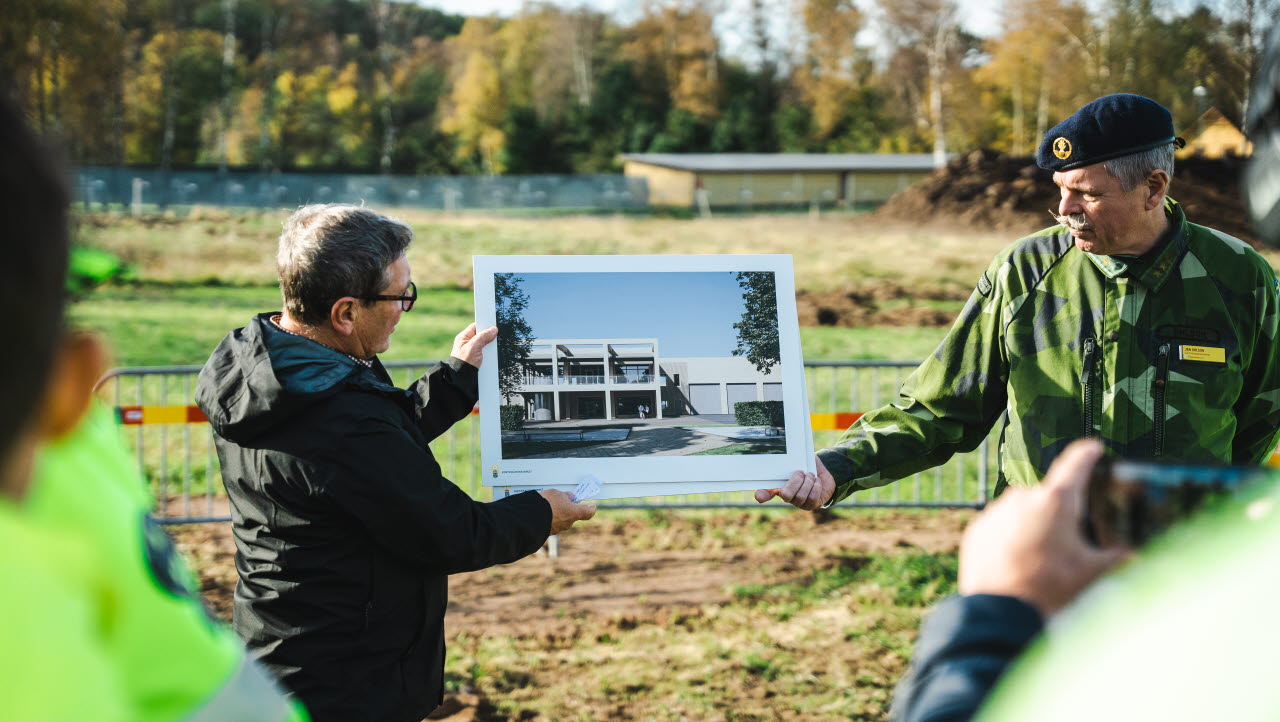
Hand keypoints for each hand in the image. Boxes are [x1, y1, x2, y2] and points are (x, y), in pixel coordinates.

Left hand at [450, 323, 497, 368]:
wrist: (461, 379)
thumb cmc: (463, 363)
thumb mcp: (473, 347)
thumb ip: (483, 336)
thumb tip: (493, 329)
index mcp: (464, 338)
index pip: (477, 326)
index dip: (485, 325)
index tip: (494, 325)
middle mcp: (469, 343)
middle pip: (483, 336)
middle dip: (490, 338)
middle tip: (494, 340)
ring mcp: (474, 351)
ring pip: (486, 345)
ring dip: (491, 348)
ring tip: (491, 351)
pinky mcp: (479, 359)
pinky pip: (487, 353)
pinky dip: (491, 355)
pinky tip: (492, 356)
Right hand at [538, 489, 596, 534]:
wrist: (531, 516)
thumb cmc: (546, 503)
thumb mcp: (557, 494)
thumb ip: (565, 496)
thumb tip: (569, 498)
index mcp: (574, 512)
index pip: (588, 512)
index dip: (591, 509)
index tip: (592, 506)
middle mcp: (569, 523)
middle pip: (573, 515)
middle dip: (568, 509)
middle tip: (561, 500)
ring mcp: (559, 529)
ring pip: (562, 520)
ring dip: (558, 514)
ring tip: (548, 505)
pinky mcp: (550, 532)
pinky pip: (553, 524)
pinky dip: (550, 518)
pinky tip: (543, 512)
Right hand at [754, 456, 834, 510]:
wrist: (824, 471)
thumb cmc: (807, 464)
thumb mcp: (798, 459)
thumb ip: (791, 460)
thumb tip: (786, 456)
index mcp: (778, 484)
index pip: (765, 492)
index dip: (762, 494)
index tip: (759, 495)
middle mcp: (786, 496)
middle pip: (785, 495)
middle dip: (795, 481)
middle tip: (801, 472)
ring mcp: (798, 502)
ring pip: (800, 497)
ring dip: (808, 483)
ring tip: (810, 475)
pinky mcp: (810, 505)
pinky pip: (811, 498)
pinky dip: (816, 487)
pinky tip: (817, 481)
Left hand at [958, 439, 1128, 616]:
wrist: (1001, 612)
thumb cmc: (1050, 589)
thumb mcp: (1092, 573)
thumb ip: (1118, 559)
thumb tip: (1138, 556)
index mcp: (1056, 501)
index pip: (1075, 464)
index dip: (1087, 454)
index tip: (1093, 447)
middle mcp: (1022, 498)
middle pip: (1047, 493)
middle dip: (1057, 510)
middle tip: (1066, 537)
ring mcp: (996, 512)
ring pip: (1020, 509)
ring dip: (1031, 524)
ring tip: (1040, 557)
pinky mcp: (978, 529)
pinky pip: (998, 525)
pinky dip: (1009, 537)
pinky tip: (1017, 561)